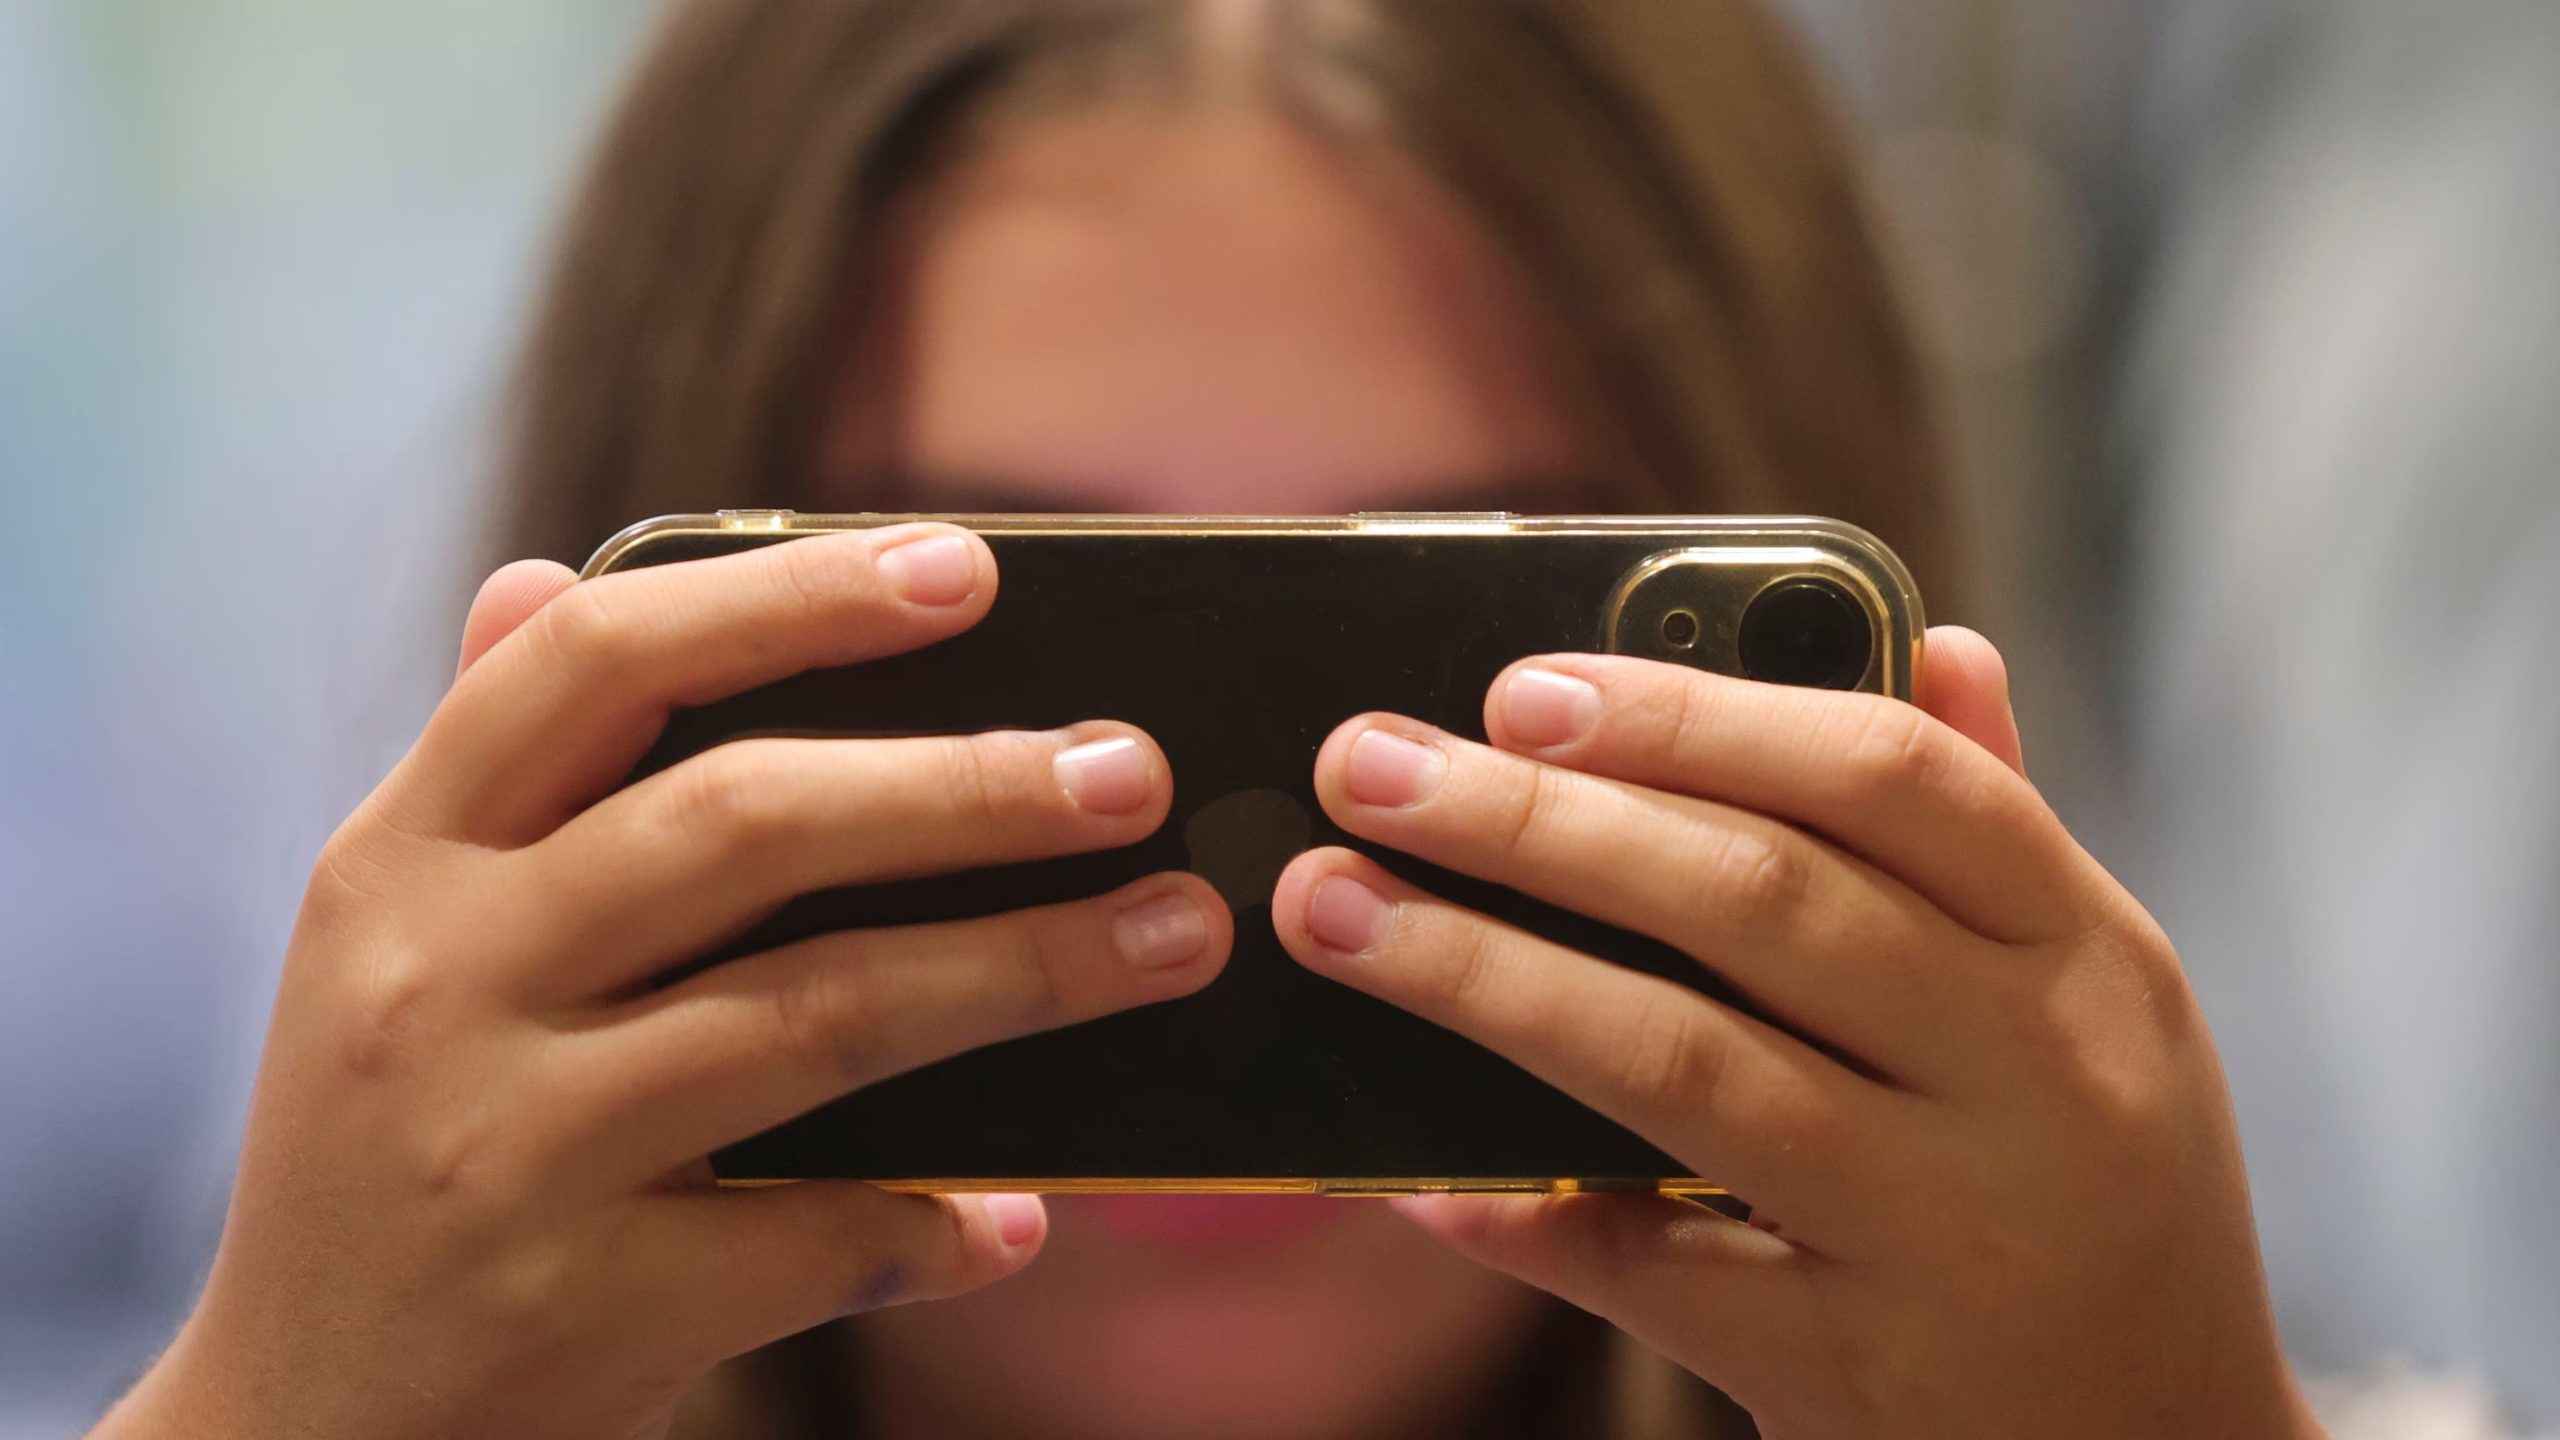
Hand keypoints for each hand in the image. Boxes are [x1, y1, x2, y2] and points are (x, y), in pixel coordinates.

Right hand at [94, 527, 1230, 1439]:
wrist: (298, 1424)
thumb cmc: (388, 1140)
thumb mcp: (388, 938)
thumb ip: (488, 764)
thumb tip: (549, 568)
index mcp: (399, 860)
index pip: (598, 668)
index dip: (790, 598)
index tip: (971, 566)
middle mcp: (438, 984)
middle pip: (740, 827)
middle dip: (962, 788)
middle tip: (1133, 770)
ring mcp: (508, 1148)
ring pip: (814, 1019)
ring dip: (1022, 971)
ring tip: (1177, 935)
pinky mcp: (582, 1303)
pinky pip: (818, 1236)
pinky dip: (937, 1223)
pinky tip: (1022, 1215)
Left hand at [1271, 629, 2320, 1439]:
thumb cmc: (2100, 1187)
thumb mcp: (2095, 1000)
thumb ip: (2001, 826)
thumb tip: (1939, 639)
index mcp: (2084, 953)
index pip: (1887, 779)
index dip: (1695, 715)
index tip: (1521, 684)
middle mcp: (2034, 1078)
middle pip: (1759, 901)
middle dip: (1538, 820)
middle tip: (1367, 767)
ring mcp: (1946, 1232)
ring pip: (1684, 1065)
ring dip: (1484, 975)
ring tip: (1334, 910)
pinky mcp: (1853, 1366)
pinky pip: (1650, 1272)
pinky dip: (1517, 1213)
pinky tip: (1403, 1171)